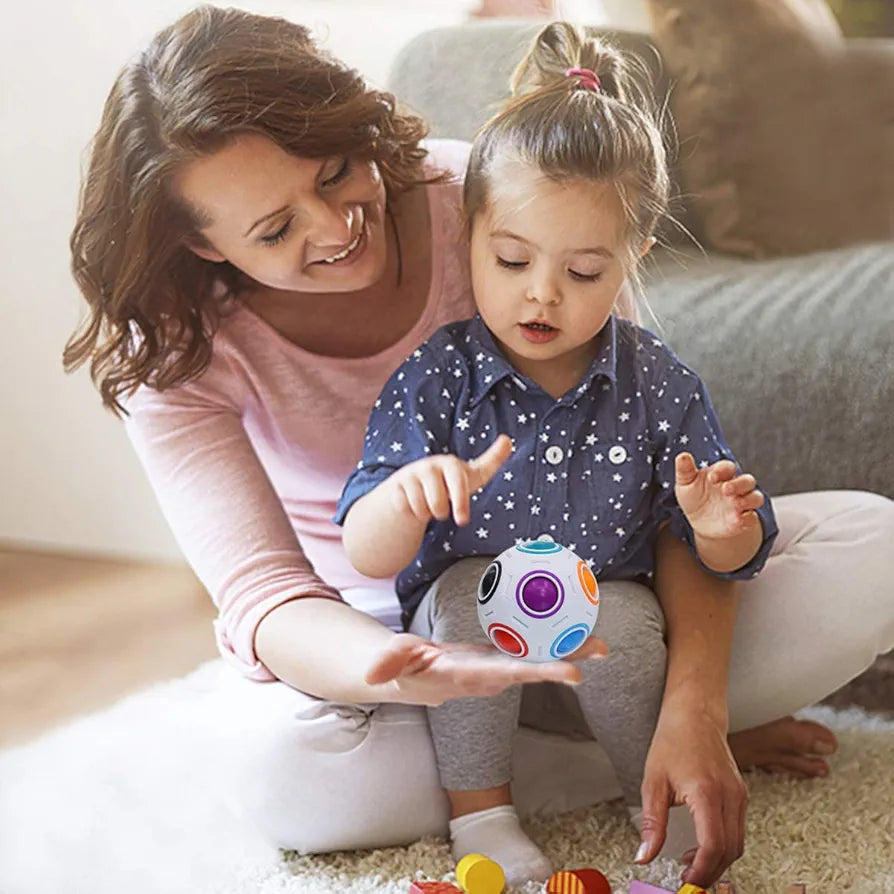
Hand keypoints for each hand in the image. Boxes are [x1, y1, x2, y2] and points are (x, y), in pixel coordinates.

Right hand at [365, 632, 607, 705]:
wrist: (411, 679)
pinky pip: (530, 649)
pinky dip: (552, 640)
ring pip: (536, 660)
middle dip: (565, 662)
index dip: (539, 672)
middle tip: (600, 651)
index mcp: (468, 676)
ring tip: (601, 642)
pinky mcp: (499, 659)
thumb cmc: (402, 669)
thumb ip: (387, 662)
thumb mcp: (391, 662)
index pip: (507, 674)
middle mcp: (489, 677)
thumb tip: (373, 673)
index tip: (571, 674)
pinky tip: (574, 628)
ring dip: (568, 651)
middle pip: (532, 669)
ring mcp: (497, 670)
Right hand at [389, 434, 511, 525]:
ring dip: (426, 513)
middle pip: (437, 505)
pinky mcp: (395, 486)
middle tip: (442, 507)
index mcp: (449, 463)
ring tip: (428, 503)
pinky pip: (406, 509)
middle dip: (441, 513)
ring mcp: (410, 475)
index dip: (460, 503)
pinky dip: (411, 513)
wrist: (414, 485)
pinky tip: (413, 503)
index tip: (463, 521)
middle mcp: (428, 466)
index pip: (457, 484)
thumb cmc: (448, 481)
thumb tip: (508, 440)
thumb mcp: (471, 474)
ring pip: (421, 509)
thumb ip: (492, 460)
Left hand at [636, 706, 747, 887]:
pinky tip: (701, 846)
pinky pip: (738, 830)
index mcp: (707, 792)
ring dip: (717, 861)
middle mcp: (730, 796)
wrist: (695, 714)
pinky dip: (723, 846)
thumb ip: (652, 823)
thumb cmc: (673, 740)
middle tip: (687, 881)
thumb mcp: (654, 781)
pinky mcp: (741, 795)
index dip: (700, 871)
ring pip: (737, 844)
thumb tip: (644, 856)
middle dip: (709, 873)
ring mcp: (740, 795)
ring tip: (690, 866)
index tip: (686, 883)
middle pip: (729, 851)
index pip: (713, 846)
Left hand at [674, 453, 763, 540]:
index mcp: (721, 474)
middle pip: (748, 481)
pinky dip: (749, 519)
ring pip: (756, 498)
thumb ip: (685, 470)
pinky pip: (752, 518)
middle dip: (740, 484)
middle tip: (726, 489)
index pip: (728, 467)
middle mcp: (735, 487)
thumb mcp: (685, 483)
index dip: (723, 470)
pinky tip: (738, 520)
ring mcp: (741, 504)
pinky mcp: (744, 520)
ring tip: (736, 504)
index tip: (711, 477)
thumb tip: (682, 456)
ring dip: (749, 500)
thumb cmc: (694, 496)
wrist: (697, 521)